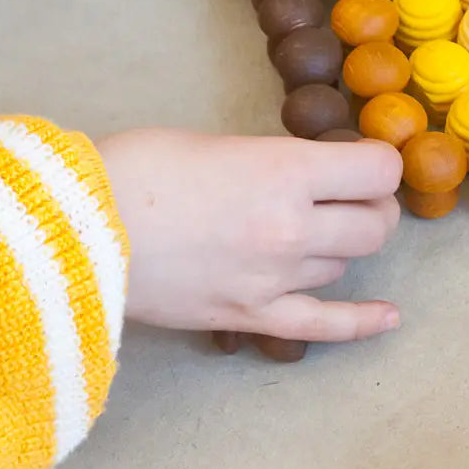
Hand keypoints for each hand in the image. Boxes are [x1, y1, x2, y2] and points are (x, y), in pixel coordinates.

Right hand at [98, 129, 402, 341]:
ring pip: (345, 264)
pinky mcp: (249, 315)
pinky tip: (390, 317)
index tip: (363, 160)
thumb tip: (310, 174)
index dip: (378, 162)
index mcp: (286, 172)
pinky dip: (362, 322)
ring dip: (341, 245)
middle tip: (348, 196)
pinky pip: (324, 325)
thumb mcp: (220, 143)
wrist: (78, 230)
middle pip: (374, 224)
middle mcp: (293, 227)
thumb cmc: (137, 171)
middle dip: (371, 206)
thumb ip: (276, 162)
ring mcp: (275, 277)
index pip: (378, 170)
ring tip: (319, 230)